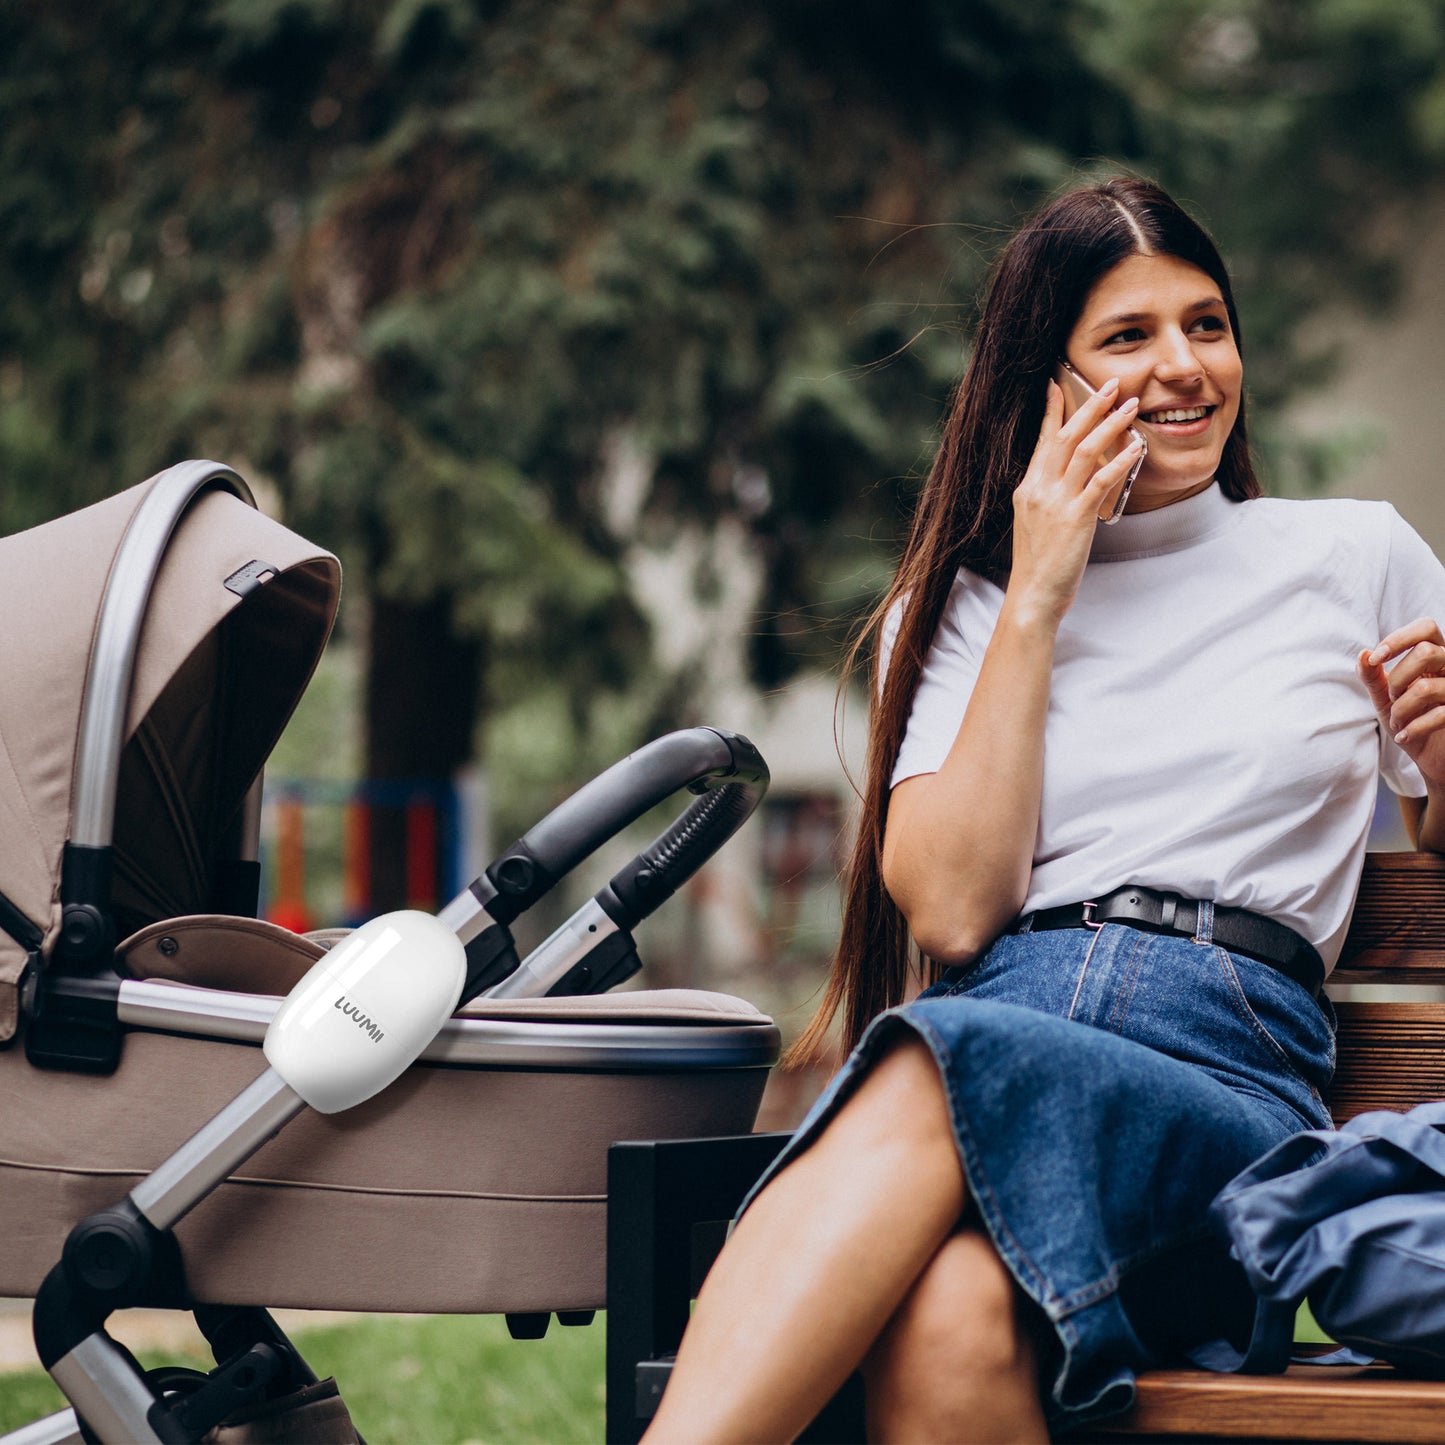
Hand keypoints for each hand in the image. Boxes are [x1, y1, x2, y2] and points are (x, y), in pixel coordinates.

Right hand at [1009, 377, 1143, 623]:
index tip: (1059, 384)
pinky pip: (1101, 481)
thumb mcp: (1036, 523)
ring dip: (1109, 424)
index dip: (1052, 410)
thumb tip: (1073, 480)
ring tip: (1130, 406)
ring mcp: (1055, 502)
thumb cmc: (1038, 565)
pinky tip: (1137, 447)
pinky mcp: (1075, 517)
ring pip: (1084, 451)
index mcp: (1027, 488)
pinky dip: (1121, 461)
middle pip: (1066, 436)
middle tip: (1111, 383)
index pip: (1042, 440)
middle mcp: (1038, 489)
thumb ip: (1050, 497)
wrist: (1033, 596)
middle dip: (1090, 406)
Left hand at [1358, 618, 1444, 785]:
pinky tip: (1403, 736)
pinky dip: (1412, 729)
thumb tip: (1362, 654)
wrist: (1428, 756)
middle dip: (1398, 678)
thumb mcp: (1384, 697)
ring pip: (1426, 687)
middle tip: (1393, 697)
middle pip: (1427, 652)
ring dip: (1400, 709)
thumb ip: (1372, 676)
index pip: (1426, 628)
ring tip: (1397, 721)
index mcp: (1434, 657)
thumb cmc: (1407, 720)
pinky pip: (1439, 714)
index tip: (1375, 658)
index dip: (1398, 639)